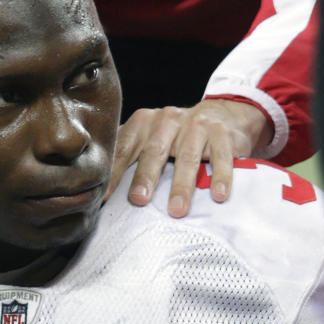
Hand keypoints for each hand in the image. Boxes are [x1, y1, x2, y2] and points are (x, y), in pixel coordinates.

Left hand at [107, 99, 271, 215]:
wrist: (222, 114)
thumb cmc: (178, 136)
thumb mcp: (151, 140)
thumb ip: (131, 157)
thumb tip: (100, 193)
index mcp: (143, 123)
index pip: (124, 148)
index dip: (114, 173)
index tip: (105, 198)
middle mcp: (167, 120)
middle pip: (154, 151)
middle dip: (145, 177)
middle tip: (138, 200)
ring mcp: (196, 124)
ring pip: (187, 156)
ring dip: (182, 185)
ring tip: (176, 209)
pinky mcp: (222, 133)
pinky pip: (221, 156)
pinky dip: (221, 177)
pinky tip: (218, 196)